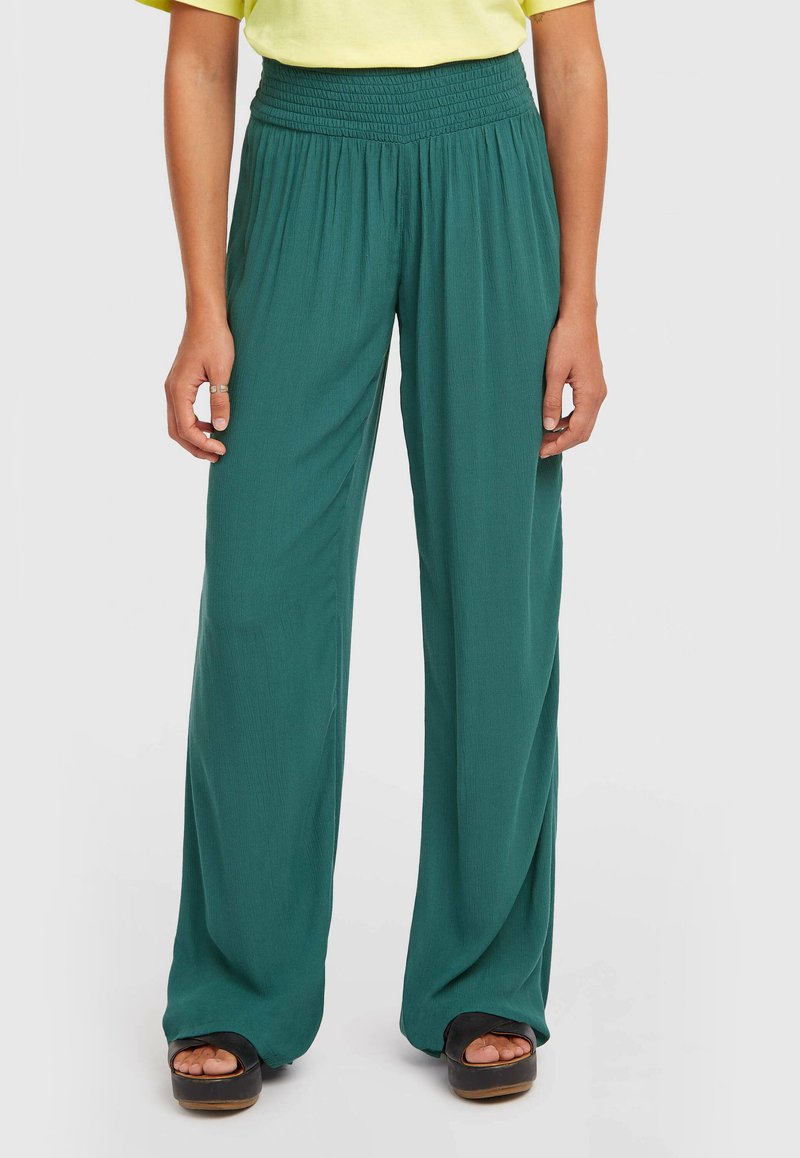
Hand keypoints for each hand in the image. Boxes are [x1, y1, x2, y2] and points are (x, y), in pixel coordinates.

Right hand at [165, 313, 233, 461]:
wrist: (205, 317)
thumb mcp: (221, 371)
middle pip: (176, 431)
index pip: (185, 428)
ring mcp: (173, 387)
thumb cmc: (214, 339)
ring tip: (215, 445)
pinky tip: (211, 424)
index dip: (203, 443)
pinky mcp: (179, 384)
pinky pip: (181, 411)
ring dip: (194, 438)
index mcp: (178, 389)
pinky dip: (193, 424)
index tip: (222, 449)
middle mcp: (171, 390)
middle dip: (195, 447)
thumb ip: (220, 400)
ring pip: (177, 423)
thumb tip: (220, 428)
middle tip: (217, 456)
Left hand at [540, 310, 606, 458]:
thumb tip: (549, 427)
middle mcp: (599, 395)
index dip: (559, 445)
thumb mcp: (554, 372)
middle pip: (584, 431)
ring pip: (585, 423)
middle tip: (540, 449)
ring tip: (544, 438)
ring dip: (566, 433)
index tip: (540, 451)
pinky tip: (554, 421)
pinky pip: (584, 412)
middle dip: (563, 443)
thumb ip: (552, 401)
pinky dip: (570, 421)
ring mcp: (598, 390)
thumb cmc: (565, 340)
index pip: (577, 431)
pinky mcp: (593, 385)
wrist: (579, 317)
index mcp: (591, 394)